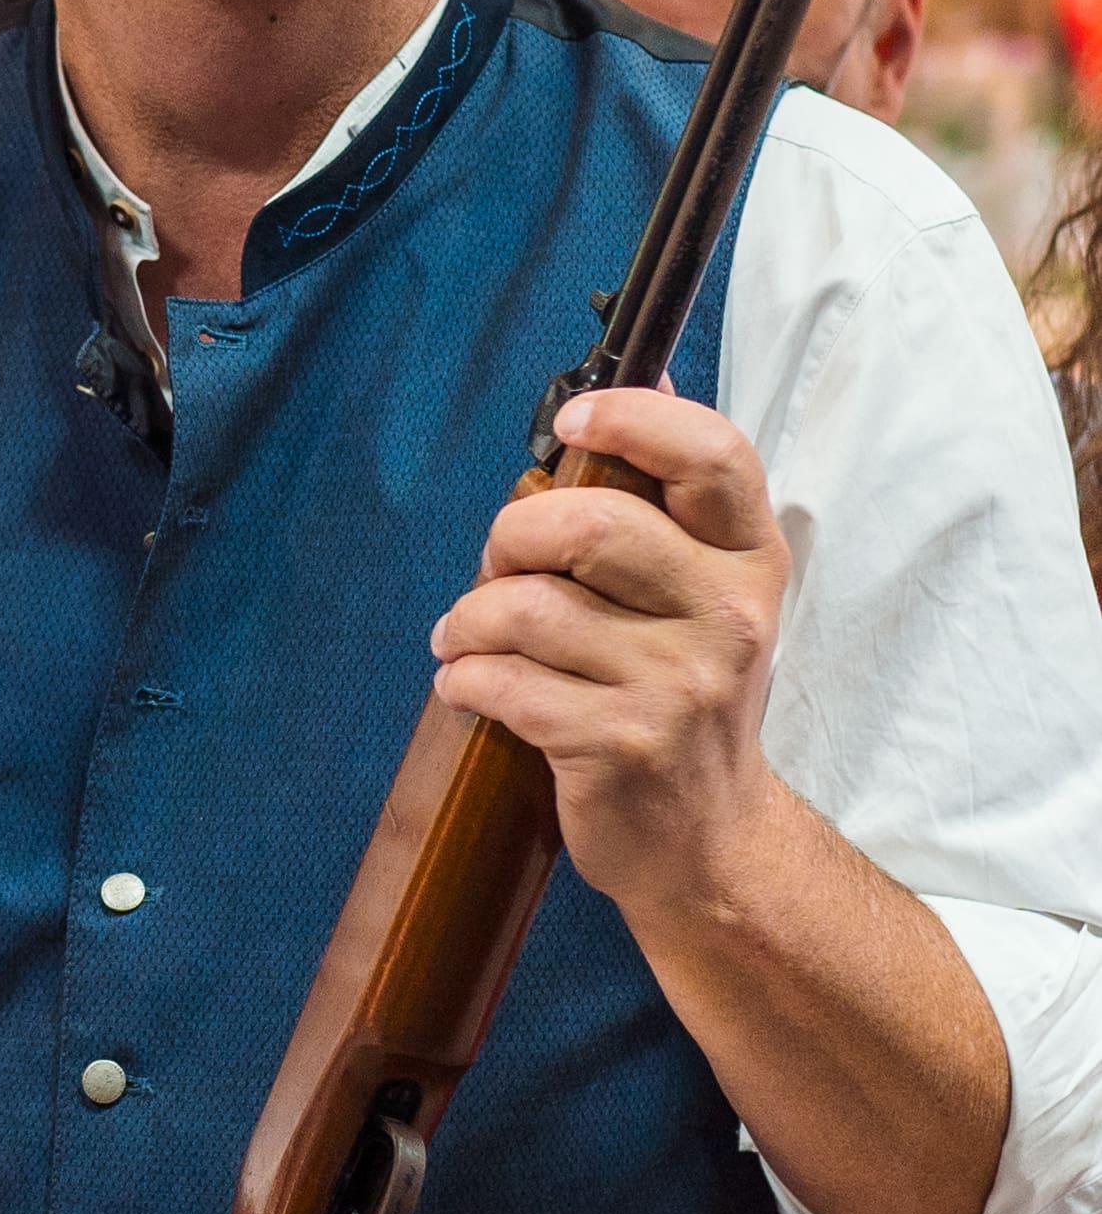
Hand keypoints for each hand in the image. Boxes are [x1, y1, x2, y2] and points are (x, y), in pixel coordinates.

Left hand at [431, 387, 787, 921]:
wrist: (707, 840)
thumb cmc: (684, 696)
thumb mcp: (702, 593)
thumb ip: (667, 496)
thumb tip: (643, 373)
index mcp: (750, 559)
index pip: (712, 454)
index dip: (631, 421)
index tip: (570, 426)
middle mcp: (728, 614)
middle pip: (590, 525)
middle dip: (512, 535)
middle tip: (497, 565)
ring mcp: (678, 683)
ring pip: (529, 608)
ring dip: (469, 619)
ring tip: (464, 637)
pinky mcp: (622, 743)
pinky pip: (505, 683)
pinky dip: (463, 678)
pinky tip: (466, 685)